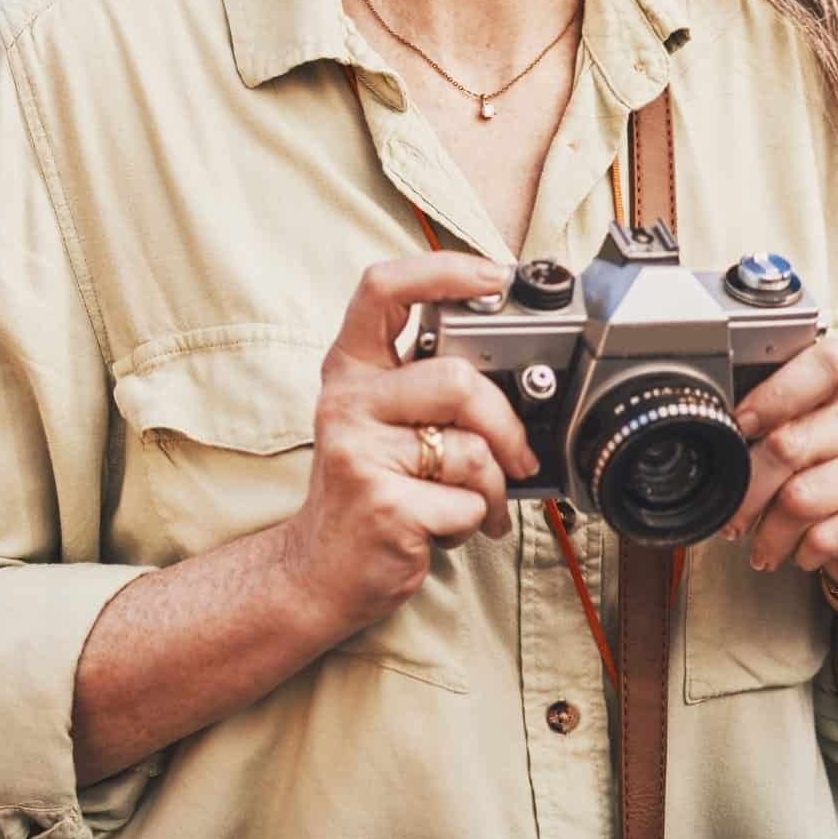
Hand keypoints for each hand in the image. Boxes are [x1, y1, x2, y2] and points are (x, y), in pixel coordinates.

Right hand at [277, 253, 542, 634]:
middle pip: (457, 379)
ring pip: (472, 449)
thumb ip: (428, 385)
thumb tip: (516, 367)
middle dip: (505, 424)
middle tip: (516, 456)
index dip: (443, 270)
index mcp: (351, 368)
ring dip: (493, 489)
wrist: (321, 568)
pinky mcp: (383, 505)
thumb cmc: (370, 487)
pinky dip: (475, 523)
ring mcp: (360, 451)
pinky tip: (448, 528)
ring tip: (473, 502)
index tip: (493, 278)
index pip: (382, 288)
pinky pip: (467, 503)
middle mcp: (348, 400)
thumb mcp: (383, 421)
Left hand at [725, 330, 837, 614]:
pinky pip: (828, 535)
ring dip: (770, 531)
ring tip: (765, 542)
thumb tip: (714, 429)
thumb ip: (767, 421)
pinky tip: (803, 553)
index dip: (771, 397)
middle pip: (791, 443)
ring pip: (803, 497)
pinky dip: (803, 551)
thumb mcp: (800, 435)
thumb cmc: (831, 475)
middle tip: (733, 516)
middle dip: (747, 490)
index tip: (738, 426)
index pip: (821, 366)